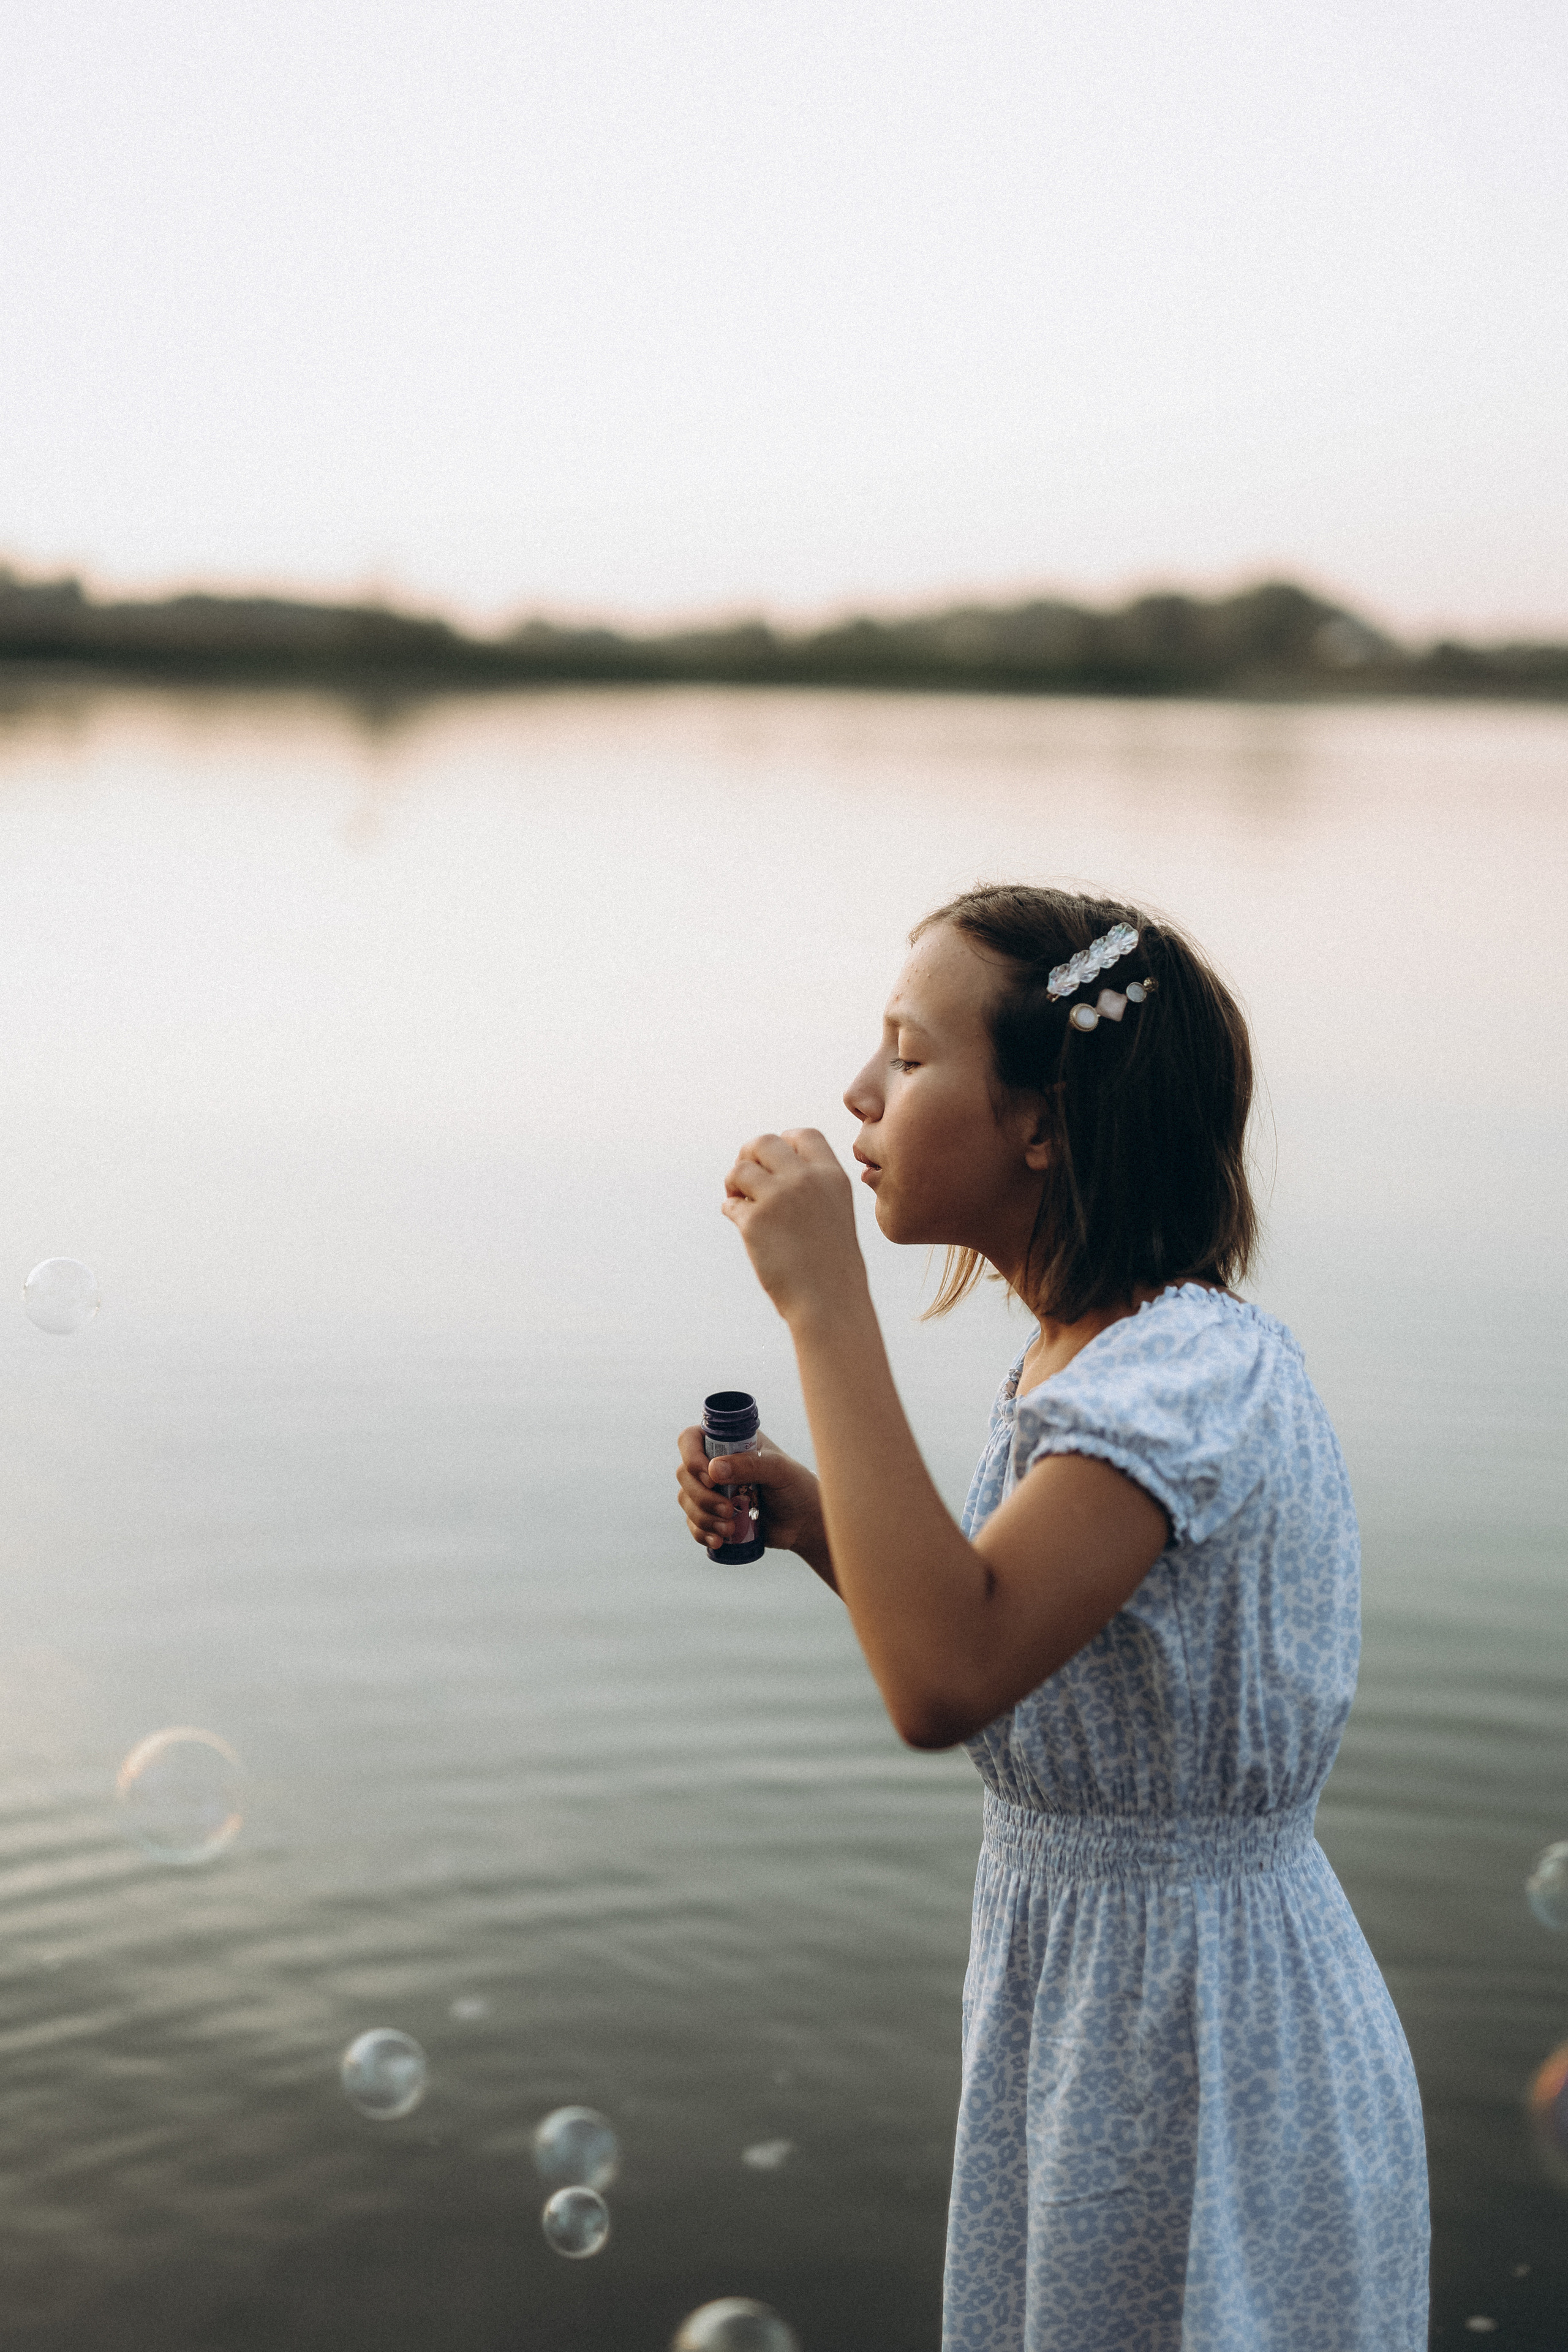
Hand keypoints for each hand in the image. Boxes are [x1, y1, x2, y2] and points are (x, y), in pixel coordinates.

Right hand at [675, 1425, 827, 1563]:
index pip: (691, 1439)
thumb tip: (713, 1470)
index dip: (691, 1456)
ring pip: (686, 1500)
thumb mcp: (779, 1470)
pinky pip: (693, 1523)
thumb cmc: (797, 1487)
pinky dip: (701, 1533)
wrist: (804, 1522)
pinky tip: (719, 1541)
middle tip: (728, 1510)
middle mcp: (715, 1464)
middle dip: (702, 1496)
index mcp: (729, 1443)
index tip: (710, 1477)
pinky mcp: (713, 1515)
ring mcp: (712, 1491)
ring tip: (730, 1529)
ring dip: (703, 1517)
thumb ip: (750, 1465)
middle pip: (684, 1473)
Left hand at [721, 1129, 865, 1325]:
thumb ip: (809, 1186)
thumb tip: (761, 1167)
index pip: (802, 1136)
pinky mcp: (755, 1220)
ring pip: (741, 1169)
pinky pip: (730, 1204)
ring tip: (739, 1200)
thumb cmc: (830, 1264)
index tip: (774, 1163)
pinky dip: (732, 1211)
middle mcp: (805, 1180)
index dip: (783, 1143)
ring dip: (734, 1182)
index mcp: (831, 1176)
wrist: (830, 1301)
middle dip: (749, 1156)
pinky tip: (741, 1224)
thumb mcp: (833, 1213)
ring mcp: (779, 1197)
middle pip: (764, 1142)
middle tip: (745, 1178)